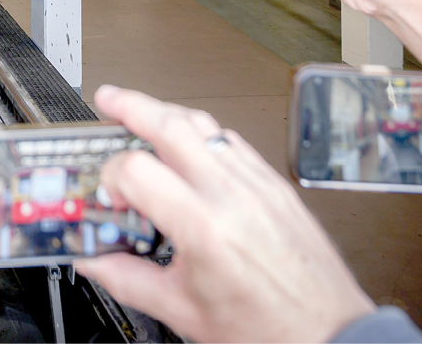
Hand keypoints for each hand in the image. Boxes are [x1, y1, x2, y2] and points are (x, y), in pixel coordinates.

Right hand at [75, 86, 375, 343]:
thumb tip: (94, 261)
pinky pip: (234, 142)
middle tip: (109, 101)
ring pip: (206, 125)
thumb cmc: (268, 327)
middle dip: (132, 106)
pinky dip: (204, 134)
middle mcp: (233, 195)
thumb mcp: (183, 311)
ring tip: (144, 112)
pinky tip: (192, 144)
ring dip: (168, 113)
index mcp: (204, 227)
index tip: (107, 195)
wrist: (327, 332)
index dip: (110, 176)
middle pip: (172, 124)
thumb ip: (128, 280)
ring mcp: (258, 184)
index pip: (137, 169)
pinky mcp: (276, 185)